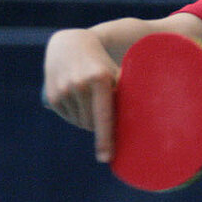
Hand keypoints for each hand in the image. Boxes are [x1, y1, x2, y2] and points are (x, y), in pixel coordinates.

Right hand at [42, 29, 118, 162]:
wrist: (70, 44)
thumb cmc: (103, 63)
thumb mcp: (117, 72)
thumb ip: (128, 93)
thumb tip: (149, 118)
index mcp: (100, 79)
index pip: (104, 117)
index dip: (105, 139)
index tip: (106, 158)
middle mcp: (79, 85)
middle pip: (92, 123)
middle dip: (100, 126)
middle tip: (105, 111)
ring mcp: (63, 90)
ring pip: (80, 122)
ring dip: (87, 121)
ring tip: (90, 100)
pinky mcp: (52, 96)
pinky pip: (67, 117)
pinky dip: (75, 116)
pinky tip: (77, 100)